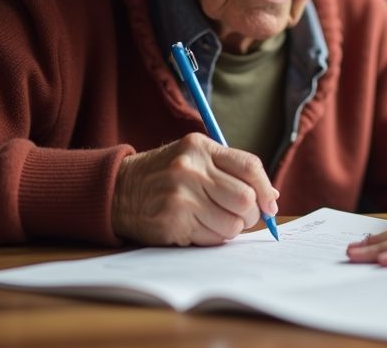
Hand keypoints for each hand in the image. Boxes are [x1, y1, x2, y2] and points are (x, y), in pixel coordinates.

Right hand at [111, 132, 278, 245]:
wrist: (117, 190)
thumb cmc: (164, 174)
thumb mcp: (194, 158)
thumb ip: (231, 170)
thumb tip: (270, 196)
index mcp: (199, 147)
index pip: (249, 167)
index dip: (265, 189)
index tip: (269, 204)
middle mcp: (190, 170)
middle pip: (245, 199)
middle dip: (251, 214)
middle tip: (243, 217)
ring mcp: (180, 197)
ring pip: (232, 224)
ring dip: (231, 228)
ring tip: (216, 221)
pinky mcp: (172, 223)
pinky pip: (212, 238)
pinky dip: (213, 237)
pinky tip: (198, 227)